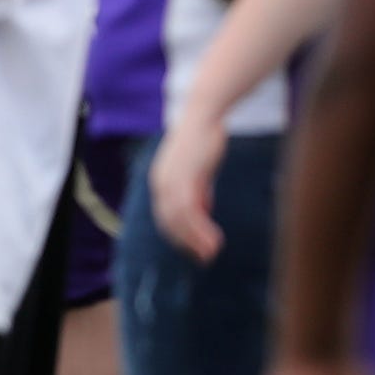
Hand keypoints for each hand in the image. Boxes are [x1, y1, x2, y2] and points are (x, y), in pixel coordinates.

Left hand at [148, 105, 226, 262]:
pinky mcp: (184, 177)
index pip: (164, 217)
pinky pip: (190, 211)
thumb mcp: (197, 171)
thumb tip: (202, 211)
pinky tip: (214, 239)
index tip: (194, 250)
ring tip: (212, 253)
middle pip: (169, 222)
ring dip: (196, 240)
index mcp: (160, 181)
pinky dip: (201, 229)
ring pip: (179, 220)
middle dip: (186, 243)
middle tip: (204, 258)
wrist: (204, 116)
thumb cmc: (202, 141)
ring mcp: (170, 180)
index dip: (179, 236)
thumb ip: (197, 191)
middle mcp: (160, 182)